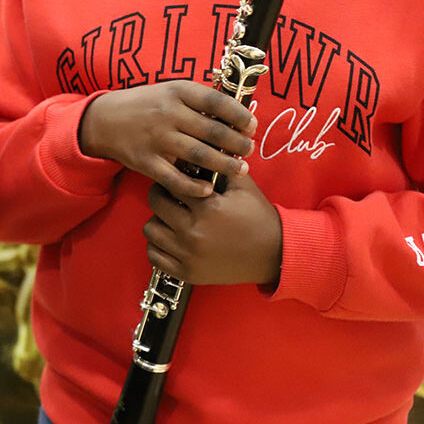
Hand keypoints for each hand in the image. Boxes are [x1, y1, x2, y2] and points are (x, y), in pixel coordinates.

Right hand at [79, 81, 256, 197]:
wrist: (104, 120)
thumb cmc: (146, 105)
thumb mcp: (170, 92)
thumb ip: (198, 102)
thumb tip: (235, 117)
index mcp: (177, 92)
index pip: (216, 101)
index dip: (239, 114)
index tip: (252, 126)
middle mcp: (168, 114)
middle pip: (212, 131)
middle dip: (237, 143)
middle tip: (249, 150)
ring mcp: (156, 139)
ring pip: (199, 155)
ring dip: (224, 165)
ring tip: (241, 170)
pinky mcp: (146, 161)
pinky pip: (174, 178)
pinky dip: (193, 186)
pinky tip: (209, 189)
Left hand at [143, 174, 281, 285]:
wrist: (273, 254)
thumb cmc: (258, 217)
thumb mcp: (243, 187)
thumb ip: (220, 167)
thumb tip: (199, 150)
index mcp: (208, 208)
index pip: (172, 183)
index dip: (173, 178)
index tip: (176, 179)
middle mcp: (194, 233)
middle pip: (156, 204)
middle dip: (162, 195)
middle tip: (170, 196)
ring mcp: (188, 255)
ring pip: (150, 230)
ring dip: (158, 221)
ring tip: (171, 218)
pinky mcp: (187, 273)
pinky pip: (154, 256)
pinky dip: (157, 246)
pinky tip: (170, 239)